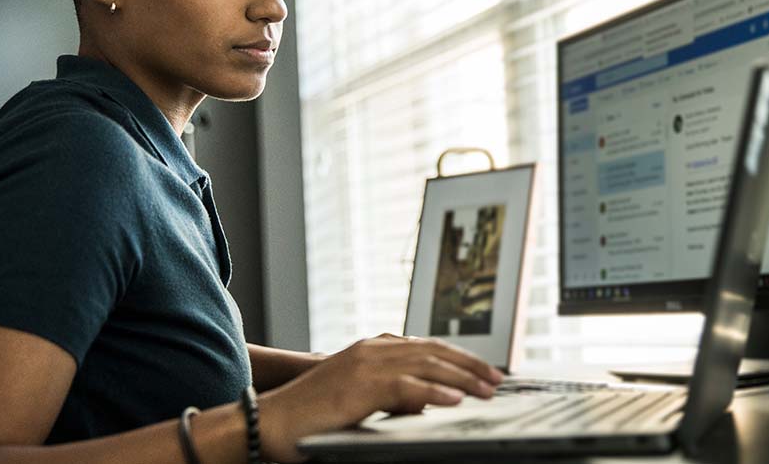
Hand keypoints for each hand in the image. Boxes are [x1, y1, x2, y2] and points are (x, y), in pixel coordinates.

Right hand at [257, 333, 503, 462]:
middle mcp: (373, 350)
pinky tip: (455, 400)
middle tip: (497, 380)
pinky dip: (433, 393)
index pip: (427, 347)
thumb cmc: (312, 417)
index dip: (459, 358)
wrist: (270, 421)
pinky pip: (406, 388)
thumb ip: (391, 396)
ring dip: (462, 378)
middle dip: (470, 365)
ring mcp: (366, 365)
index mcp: (373, 349)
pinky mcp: (360, 387)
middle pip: (434, 352)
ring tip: (487, 390)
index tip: (484, 371)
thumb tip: (425, 404)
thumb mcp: (359, 399)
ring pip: (426, 366)